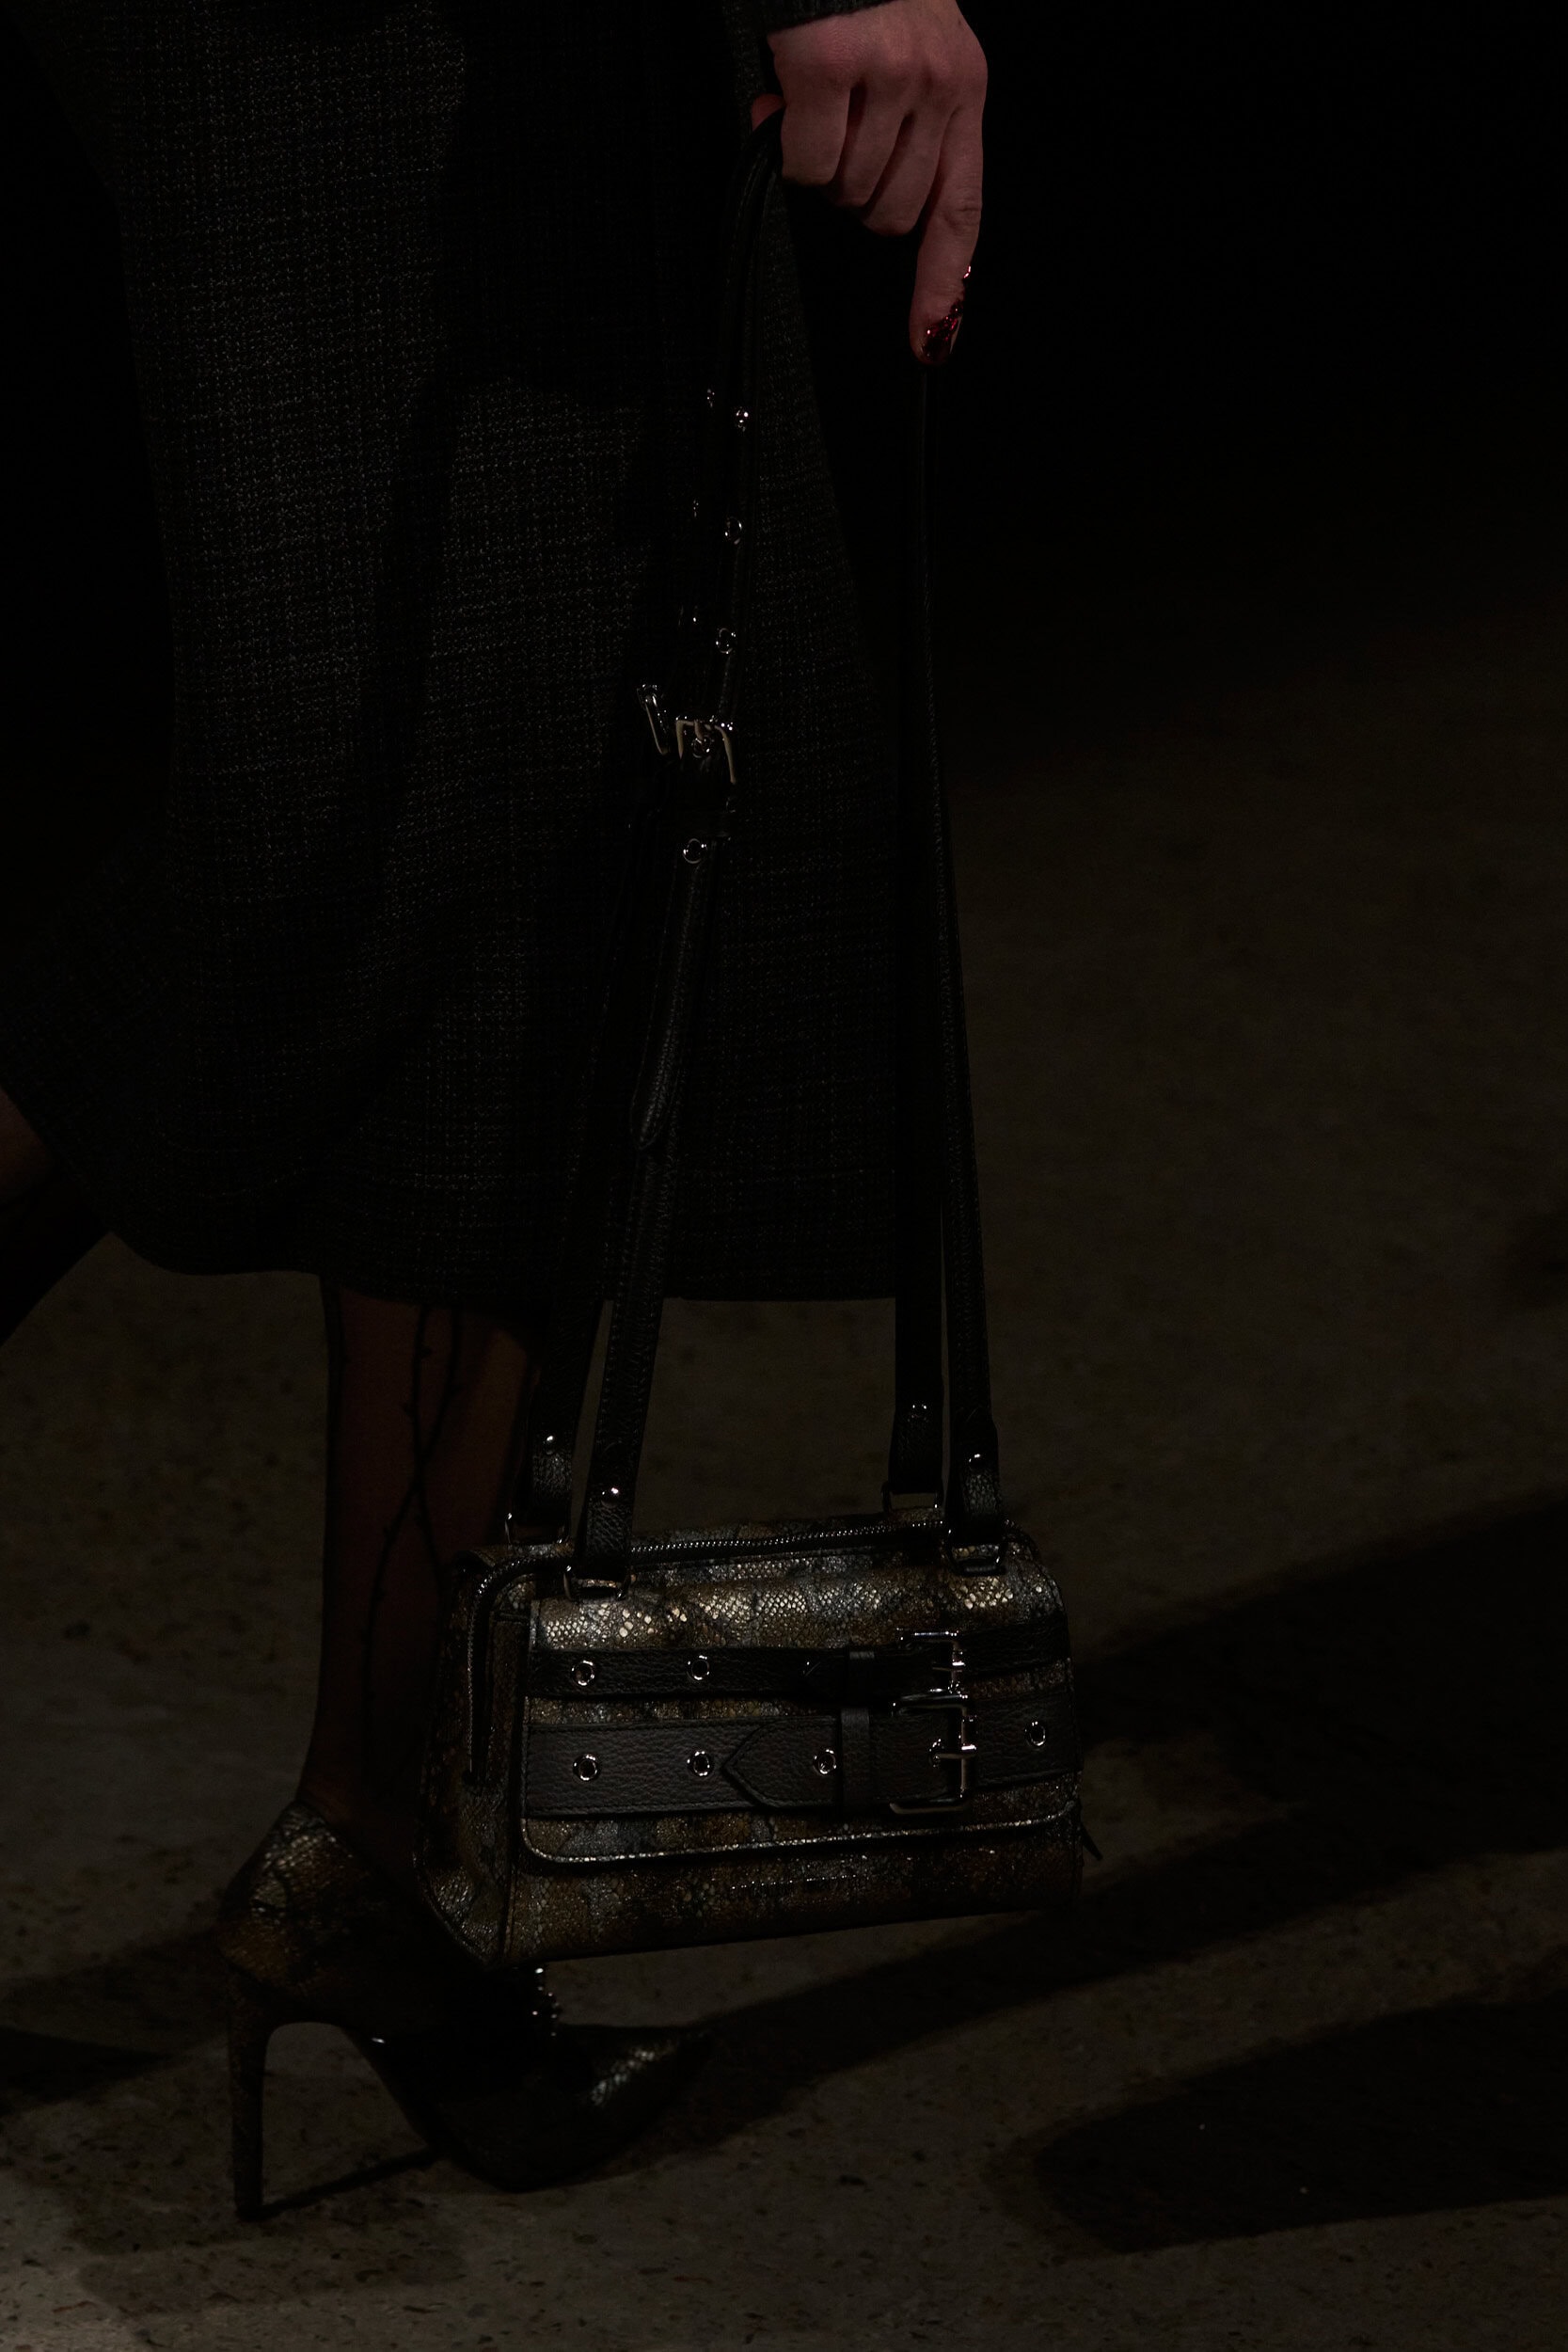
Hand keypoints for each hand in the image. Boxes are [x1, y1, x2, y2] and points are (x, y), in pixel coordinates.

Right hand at [752, 0, 986, 363]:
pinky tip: (785, 95)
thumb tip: (832, 190)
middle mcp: (939, 81)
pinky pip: (805, 168)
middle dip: (852, 191)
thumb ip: (888, 125)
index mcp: (963, 81)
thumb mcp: (898, 49)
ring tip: (812, 95)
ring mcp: (890, 75)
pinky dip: (785, 147)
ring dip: (817, 161)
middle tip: (832, 131)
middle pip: (891, 214)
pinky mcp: (832, 68)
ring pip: (846, 193)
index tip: (930, 342)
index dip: (943, 284)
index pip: (960, 207)